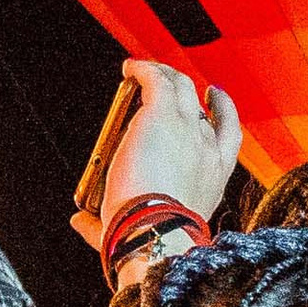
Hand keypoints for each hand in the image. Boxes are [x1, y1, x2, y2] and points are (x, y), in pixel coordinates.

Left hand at [71, 58, 242, 255]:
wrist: (156, 231)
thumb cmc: (151, 237)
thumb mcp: (138, 228)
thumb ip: (104, 223)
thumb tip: (79, 221)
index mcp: (214, 177)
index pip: (228, 135)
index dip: (222, 112)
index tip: (212, 101)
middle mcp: (207, 148)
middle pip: (200, 107)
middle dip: (186, 91)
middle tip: (167, 82)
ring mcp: (188, 127)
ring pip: (182, 86)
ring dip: (163, 74)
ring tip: (145, 71)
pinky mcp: (162, 112)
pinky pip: (155, 79)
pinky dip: (142, 70)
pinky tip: (129, 69)